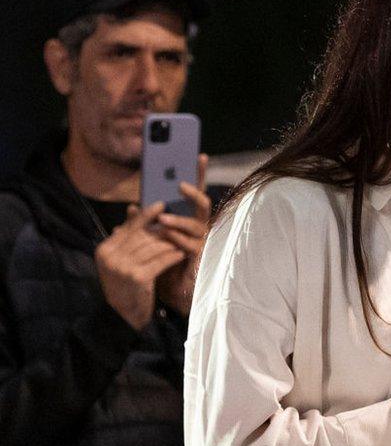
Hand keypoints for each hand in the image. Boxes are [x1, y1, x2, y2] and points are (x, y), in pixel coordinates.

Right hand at [94, 202, 185, 329]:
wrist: (123, 315)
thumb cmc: (125, 284)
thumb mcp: (120, 258)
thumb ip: (127, 235)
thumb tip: (133, 207)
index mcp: (104, 249)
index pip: (129, 227)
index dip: (146, 215)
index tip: (162, 204)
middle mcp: (110, 257)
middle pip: (143, 236)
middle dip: (163, 231)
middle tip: (179, 227)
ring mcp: (123, 267)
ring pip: (154, 247)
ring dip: (171, 243)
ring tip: (183, 241)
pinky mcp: (138, 277)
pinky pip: (161, 261)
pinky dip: (172, 256)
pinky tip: (181, 254)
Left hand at [156, 154, 210, 316]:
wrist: (170, 291)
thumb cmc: (163, 261)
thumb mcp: (149, 239)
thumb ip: (143, 224)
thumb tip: (132, 208)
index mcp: (188, 218)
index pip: (194, 193)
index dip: (199, 174)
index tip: (199, 154)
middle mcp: (199, 226)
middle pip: (203, 203)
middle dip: (193, 192)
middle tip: (179, 185)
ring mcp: (202, 240)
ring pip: (196, 224)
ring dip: (179, 220)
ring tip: (162, 220)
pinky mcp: (201, 256)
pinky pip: (191, 244)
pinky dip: (178, 239)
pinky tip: (167, 238)